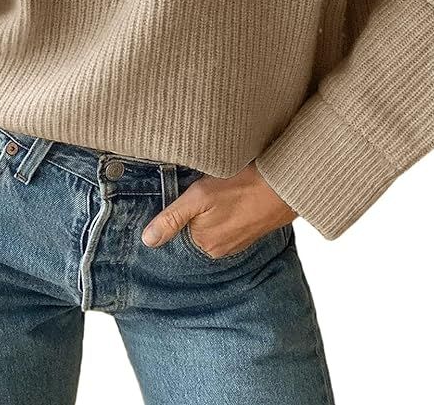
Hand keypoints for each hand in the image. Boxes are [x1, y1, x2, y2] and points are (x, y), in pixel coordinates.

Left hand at [141, 160, 296, 258]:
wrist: (285, 185)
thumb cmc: (243, 187)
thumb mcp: (200, 197)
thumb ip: (172, 218)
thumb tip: (148, 240)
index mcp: (205, 244)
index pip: (179, 231)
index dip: (179, 213)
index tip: (187, 198)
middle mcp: (220, 249)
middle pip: (195, 229)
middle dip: (196, 212)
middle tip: (207, 190)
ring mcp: (236, 242)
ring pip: (212, 225)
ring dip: (213, 211)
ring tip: (222, 191)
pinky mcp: (249, 232)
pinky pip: (229, 222)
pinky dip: (227, 211)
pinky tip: (233, 197)